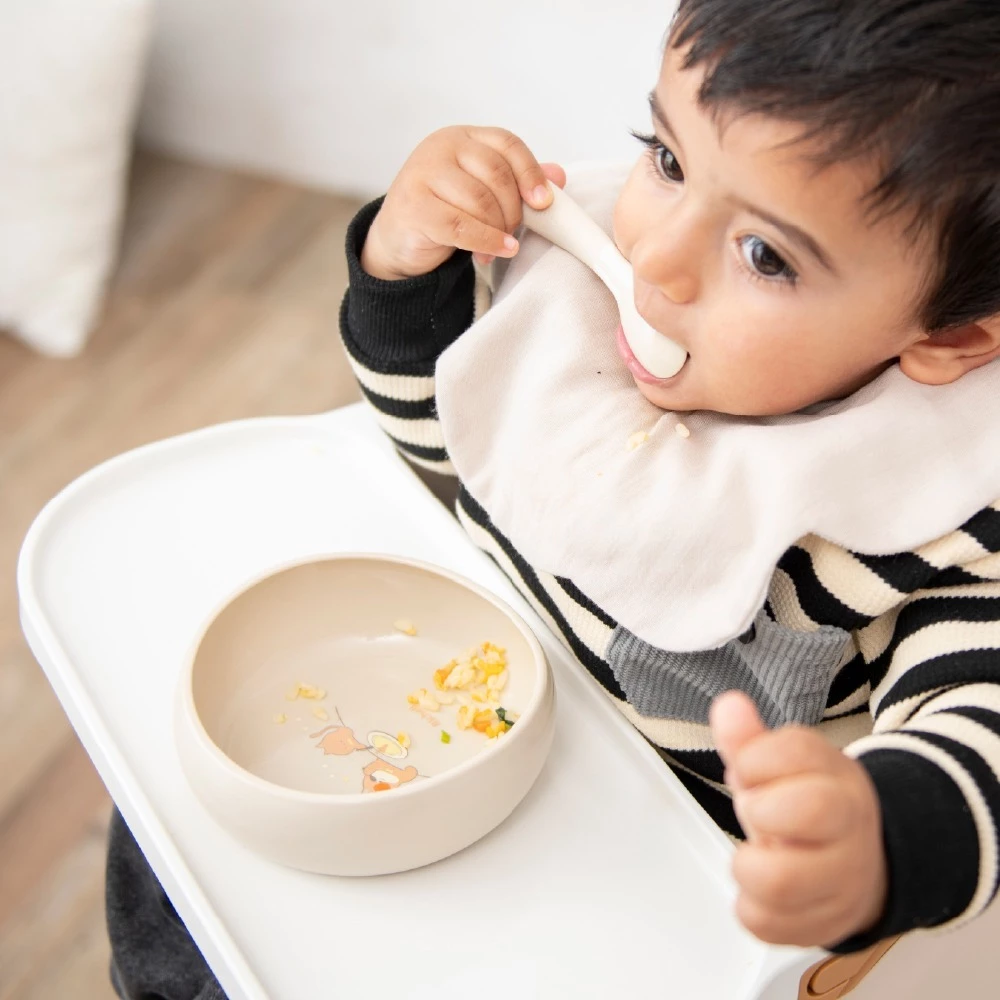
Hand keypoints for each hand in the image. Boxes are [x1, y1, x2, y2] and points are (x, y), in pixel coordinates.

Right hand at [360, 125, 565, 279]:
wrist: (398, 239)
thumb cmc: (445, 212)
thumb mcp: (482, 192)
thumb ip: (516, 182)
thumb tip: (558, 176)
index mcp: (463, 137)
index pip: (507, 144)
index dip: (530, 172)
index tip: (544, 202)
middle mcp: (441, 147)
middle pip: (496, 174)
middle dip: (514, 210)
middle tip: (514, 232)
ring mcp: (423, 173)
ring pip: (480, 201)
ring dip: (497, 230)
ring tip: (498, 248)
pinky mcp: (414, 206)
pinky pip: (461, 226)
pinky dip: (485, 241)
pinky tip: (495, 252)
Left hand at [710, 691, 887, 947]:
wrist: (862, 863)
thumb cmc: (810, 808)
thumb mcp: (783, 765)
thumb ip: (749, 739)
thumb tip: (729, 707)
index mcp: (837, 777)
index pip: (799, 750)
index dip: (756, 758)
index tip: (748, 768)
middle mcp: (849, 827)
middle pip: (807, 810)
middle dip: (760, 809)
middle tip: (757, 812)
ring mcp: (841, 881)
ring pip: (781, 880)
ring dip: (748, 864)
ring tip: (756, 854)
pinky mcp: (822, 925)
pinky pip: (767, 923)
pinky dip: (750, 906)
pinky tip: (761, 889)